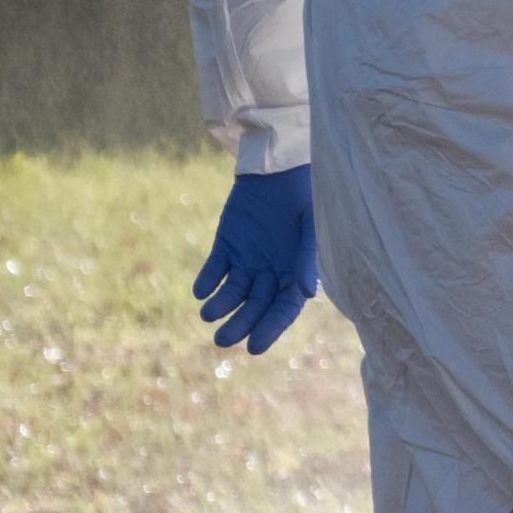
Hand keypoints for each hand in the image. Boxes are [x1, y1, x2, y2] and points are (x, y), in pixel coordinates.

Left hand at [193, 166, 318, 353]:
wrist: (280, 165)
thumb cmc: (306, 194)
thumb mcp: (311, 225)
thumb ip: (306, 258)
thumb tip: (306, 295)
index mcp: (296, 271)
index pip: (283, 308)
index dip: (271, 328)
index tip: (254, 347)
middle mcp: (271, 271)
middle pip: (255, 306)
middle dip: (240, 324)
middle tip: (222, 340)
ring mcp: (248, 259)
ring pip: (233, 293)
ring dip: (221, 307)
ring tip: (209, 316)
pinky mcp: (226, 245)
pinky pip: (215, 269)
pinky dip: (207, 281)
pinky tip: (201, 291)